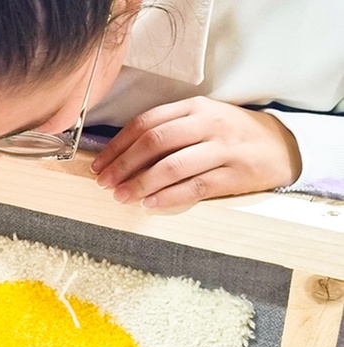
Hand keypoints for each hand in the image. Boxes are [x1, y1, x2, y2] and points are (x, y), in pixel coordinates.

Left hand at [91, 96, 301, 207]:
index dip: (118, 145)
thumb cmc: (229, 135)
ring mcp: (223, 149)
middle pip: (155, 142)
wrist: (282, 146)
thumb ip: (167, 131)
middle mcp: (207, 124)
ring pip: (172, 166)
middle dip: (123, 165)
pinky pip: (195, 186)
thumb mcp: (201, 121)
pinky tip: (150, 204)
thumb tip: (121, 156)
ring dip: (141, 183)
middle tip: (104, 183)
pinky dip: (169, 197)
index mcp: (193, 108)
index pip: (146, 123)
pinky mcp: (234, 173)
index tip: (99, 164)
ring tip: (122, 196)